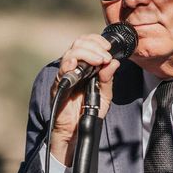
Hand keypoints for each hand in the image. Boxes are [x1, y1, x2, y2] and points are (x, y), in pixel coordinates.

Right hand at [49, 33, 120, 165]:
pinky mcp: (58, 86)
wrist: (77, 131)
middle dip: (94, 46)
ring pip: (70, 53)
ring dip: (86, 53)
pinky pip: (61, 72)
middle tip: (105, 56)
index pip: (87, 43)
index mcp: (85, 66)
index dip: (97, 41)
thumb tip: (114, 62)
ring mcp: (65, 75)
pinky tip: (76, 63)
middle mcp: (74, 67)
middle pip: (78, 44)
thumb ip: (108, 79)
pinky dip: (68, 64)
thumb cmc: (88, 112)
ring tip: (98, 61)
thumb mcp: (104, 95)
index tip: (108, 47)